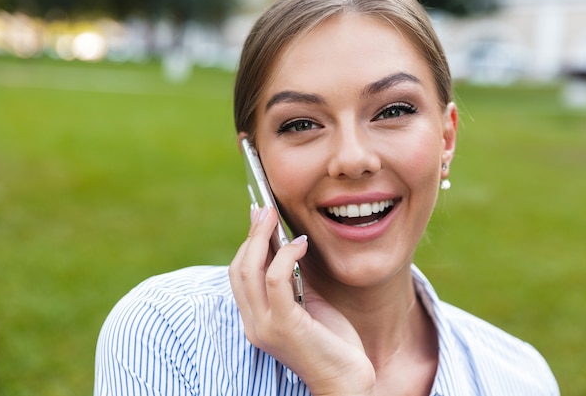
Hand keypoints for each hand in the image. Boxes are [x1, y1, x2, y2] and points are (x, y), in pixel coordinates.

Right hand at [229, 207, 376, 395]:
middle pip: (239, 268)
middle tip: (264, 207)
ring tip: (273, 214)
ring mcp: (265, 327)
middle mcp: (253, 323)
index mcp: (255, 319)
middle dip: (251, 233)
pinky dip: (285, 255)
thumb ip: (292, 279)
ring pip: (250, 270)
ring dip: (261, 237)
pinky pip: (276, 280)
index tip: (258, 216)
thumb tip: (285, 242)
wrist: (347, 379)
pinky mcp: (284, 326)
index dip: (247, 242)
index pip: (239, 274)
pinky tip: (300, 243)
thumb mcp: (306, 302)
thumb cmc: (331, 340)